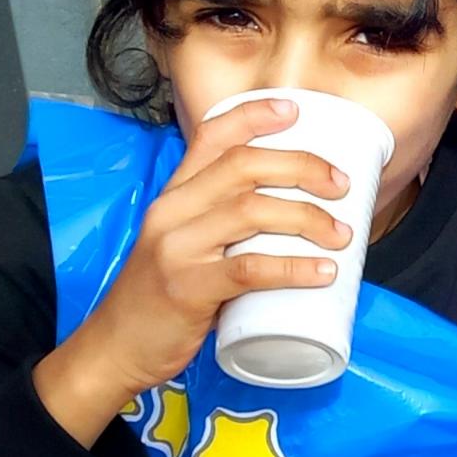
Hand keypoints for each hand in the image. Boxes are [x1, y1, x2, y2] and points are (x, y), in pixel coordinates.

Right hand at [33, 96, 355, 443]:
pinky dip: (294, 268)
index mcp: (173, 195)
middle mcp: (172, 211)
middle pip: (244, 166)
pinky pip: (250, 269)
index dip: (255, 116)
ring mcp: (177, 248)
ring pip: (252, 211)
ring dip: (308, 218)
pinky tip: (323, 273)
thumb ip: (220, 225)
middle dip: (302, 167)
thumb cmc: (160, 298)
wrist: (115, 347)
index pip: (211, 136)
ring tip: (341, 235)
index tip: (297, 110)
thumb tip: (291, 217)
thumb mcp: (181, 244)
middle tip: (341, 186)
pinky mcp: (187, 288)